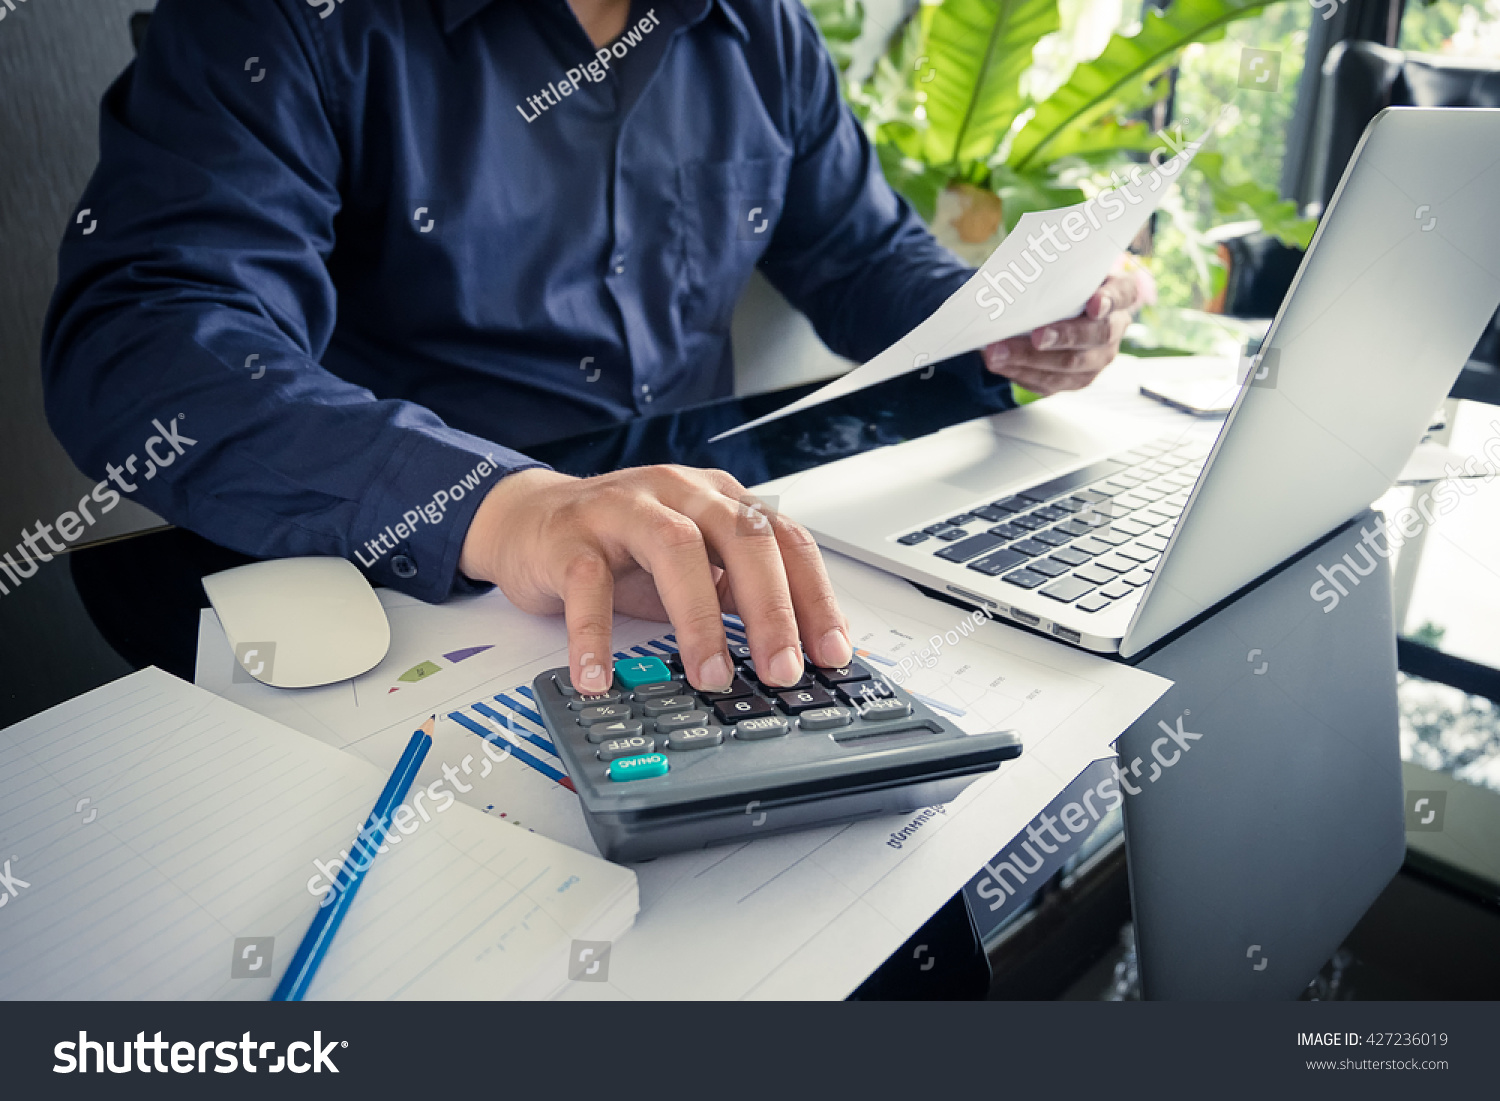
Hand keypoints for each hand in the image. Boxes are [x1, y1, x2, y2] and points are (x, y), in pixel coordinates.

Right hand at [459, 465, 852, 694]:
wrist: (528, 519)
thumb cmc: (619, 548)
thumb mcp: (692, 566)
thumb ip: (738, 595)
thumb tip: (795, 652)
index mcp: (720, 500)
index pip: (785, 539)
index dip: (815, 597)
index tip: (833, 653)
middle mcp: (679, 494)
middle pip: (742, 537)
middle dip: (771, 608)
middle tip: (783, 669)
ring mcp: (624, 509)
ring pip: (675, 549)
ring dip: (699, 618)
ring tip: (710, 676)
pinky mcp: (570, 536)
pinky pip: (586, 583)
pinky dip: (593, 634)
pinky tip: (599, 676)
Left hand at [980, 257, 1154, 395]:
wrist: (1070, 311)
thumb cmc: (1068, 285)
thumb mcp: (1072, 270)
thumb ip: (1061, 269)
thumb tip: (1021, 268)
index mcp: (1120, 294)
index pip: (1122, 294)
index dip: (1109, 300)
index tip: (1094, 304)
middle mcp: (1115, 328)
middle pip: (1096, 336)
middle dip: (1063, 337)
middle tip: (1036, 337)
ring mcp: (1097, 358)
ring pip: (1070, 365)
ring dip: (1029, 360)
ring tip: (997, 354)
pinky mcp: (1076, 379)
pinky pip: (1050, 382)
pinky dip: (1021, 373)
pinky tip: (999, 364)